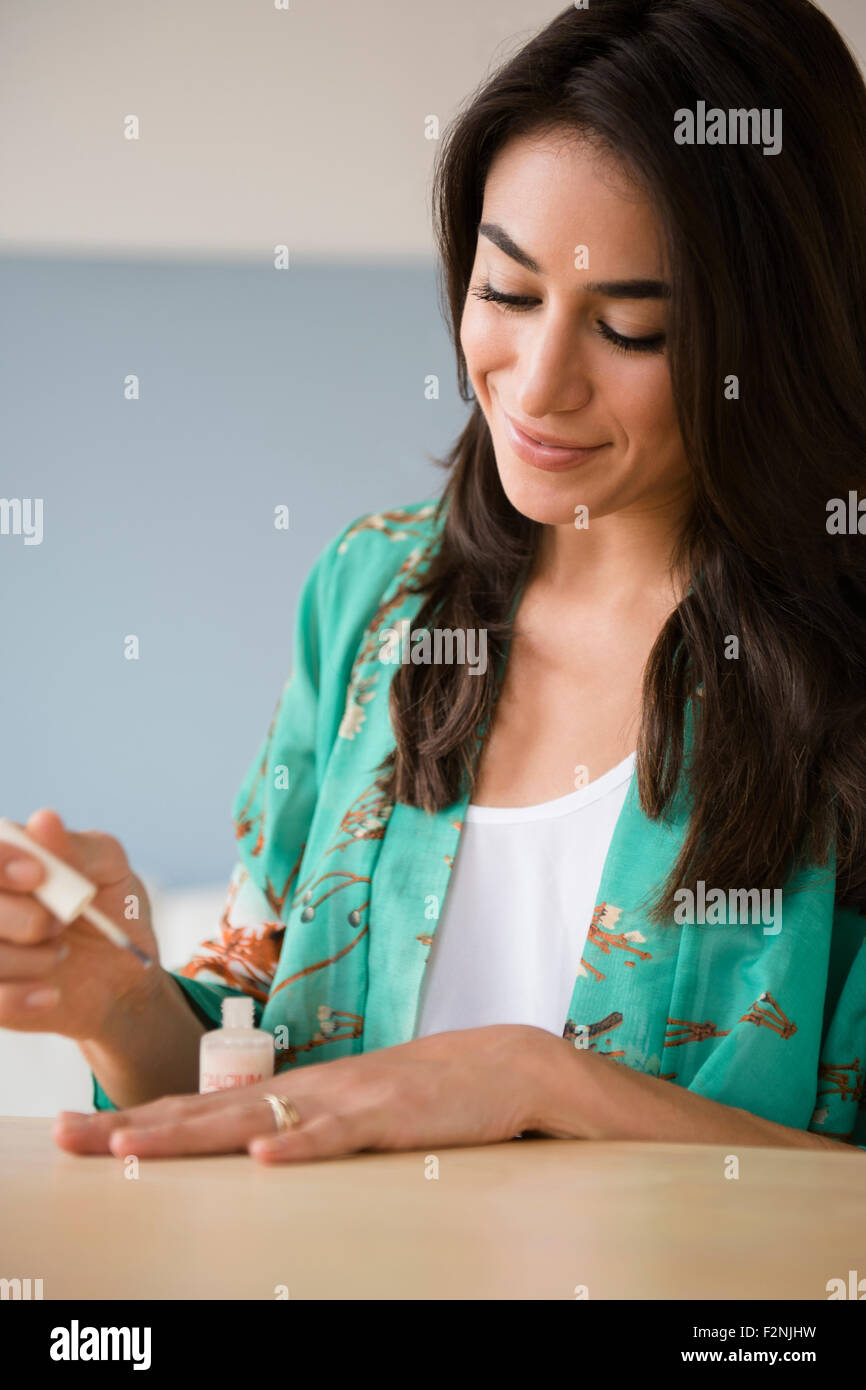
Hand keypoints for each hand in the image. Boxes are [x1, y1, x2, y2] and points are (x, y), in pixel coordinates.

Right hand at [0, 808, 160, 1041]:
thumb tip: (44, 820)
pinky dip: (23, 997)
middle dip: (22, 917)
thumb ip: (78, 847)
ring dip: (31, 959)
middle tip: (62, 923)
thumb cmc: (111, 909)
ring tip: (61, 953)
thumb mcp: (109, 869)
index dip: (0, 862)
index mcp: (4, 858)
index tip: (37, 875)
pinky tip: (51, 993)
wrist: (124, 976)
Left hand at [52, 1024, 559, 1161]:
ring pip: (256, 1119)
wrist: (501, 1063)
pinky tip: (264, 1158)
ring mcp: (346, 1100)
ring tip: (132, 1147)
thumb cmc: (425, 1095)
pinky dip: (301, 1146)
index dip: (140, 1119)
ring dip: (191, 1134)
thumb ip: (302, 1126)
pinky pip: (339, 1136)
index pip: (201, 1106)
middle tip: (69, 1136)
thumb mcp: (351, 1111)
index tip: (77, 1130)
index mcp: (294, 1092)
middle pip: (206, 1110)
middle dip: (136, 1126)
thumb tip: (251, 1152)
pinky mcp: (390, 1116)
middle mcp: (306, 1090)